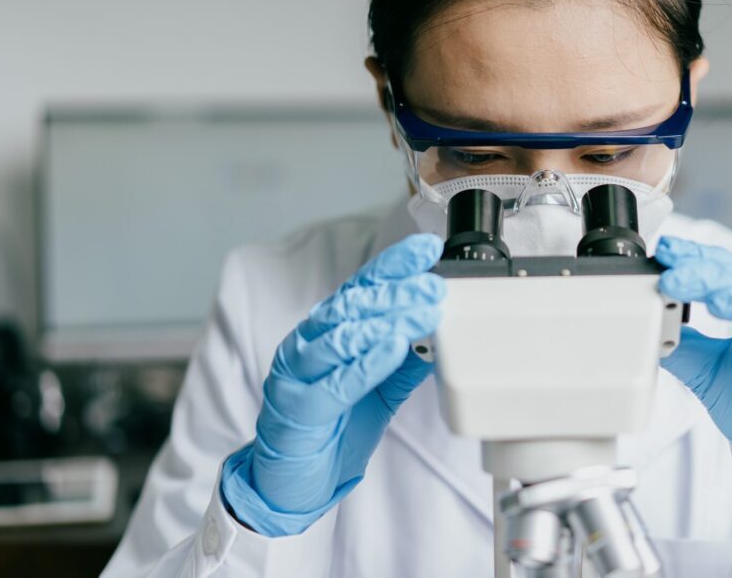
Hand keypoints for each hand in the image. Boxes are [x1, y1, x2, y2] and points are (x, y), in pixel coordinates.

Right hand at [221, 234, 444, 534]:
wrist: (290, 484)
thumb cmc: (332, 430)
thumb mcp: (380, 390)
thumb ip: (405, 362)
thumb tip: (441, 334)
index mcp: (327, 333)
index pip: (362, 289)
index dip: (394, 266)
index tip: (426, 248)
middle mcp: (308, 344)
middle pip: (354, 307)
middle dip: (398, 292)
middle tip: (434, 285)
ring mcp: (298, 374)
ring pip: (343, 337)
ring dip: (386, 321)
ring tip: (422, 311)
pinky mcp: (297, 408)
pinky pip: (335, 382)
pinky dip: (366, 363)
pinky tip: (393, 348)